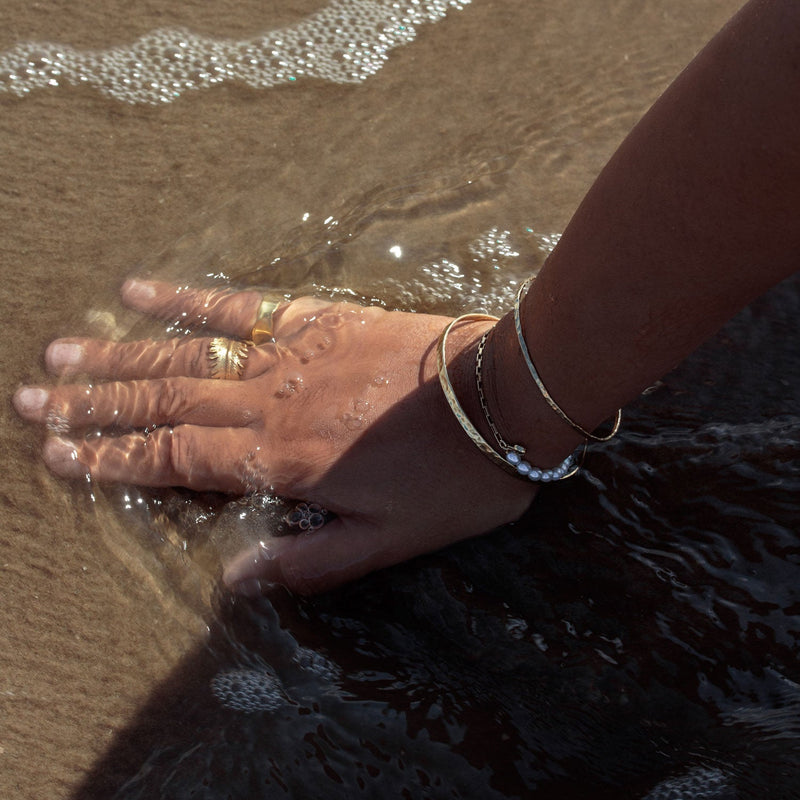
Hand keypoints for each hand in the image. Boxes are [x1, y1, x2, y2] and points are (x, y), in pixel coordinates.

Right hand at [13, 280, 537, 592]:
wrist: (506, 397)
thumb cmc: (455, 477)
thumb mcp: (390, 541)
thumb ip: (310, 560)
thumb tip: (236, 580)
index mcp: (281, 461)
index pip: (177, 462)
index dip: (115, 460)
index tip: (61, 452)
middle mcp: (269, 403)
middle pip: (165, 406)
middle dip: (95, 406)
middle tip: (31, 399)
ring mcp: (290, 355)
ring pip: (187, 357)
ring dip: (120, 357)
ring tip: (63, 354)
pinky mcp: (318, 319)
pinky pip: (241, 307)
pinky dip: (187, 302)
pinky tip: (142, 292)